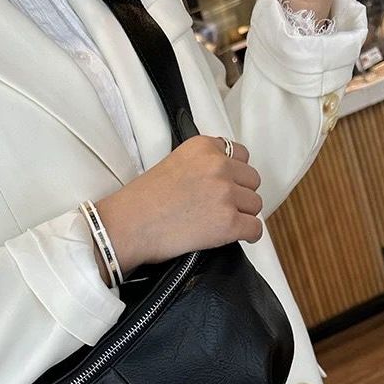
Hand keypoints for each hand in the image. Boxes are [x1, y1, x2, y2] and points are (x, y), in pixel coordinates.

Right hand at [93, 137, 262, 279]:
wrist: (127, 227)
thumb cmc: (141, 202)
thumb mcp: (172, 163)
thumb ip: (201, 164)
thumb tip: (224, 178)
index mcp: (203, 147)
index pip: (240, 154)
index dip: (234, 173)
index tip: (226, 185)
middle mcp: (218, 166)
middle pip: (252, 180)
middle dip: (240, 194)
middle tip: (222, 207)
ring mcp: (225, 194)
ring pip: (255, 204)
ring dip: (243, 214)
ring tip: (223, 222)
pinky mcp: (228, 223)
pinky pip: (255, 228)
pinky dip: (249, 234)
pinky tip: (238, 236)